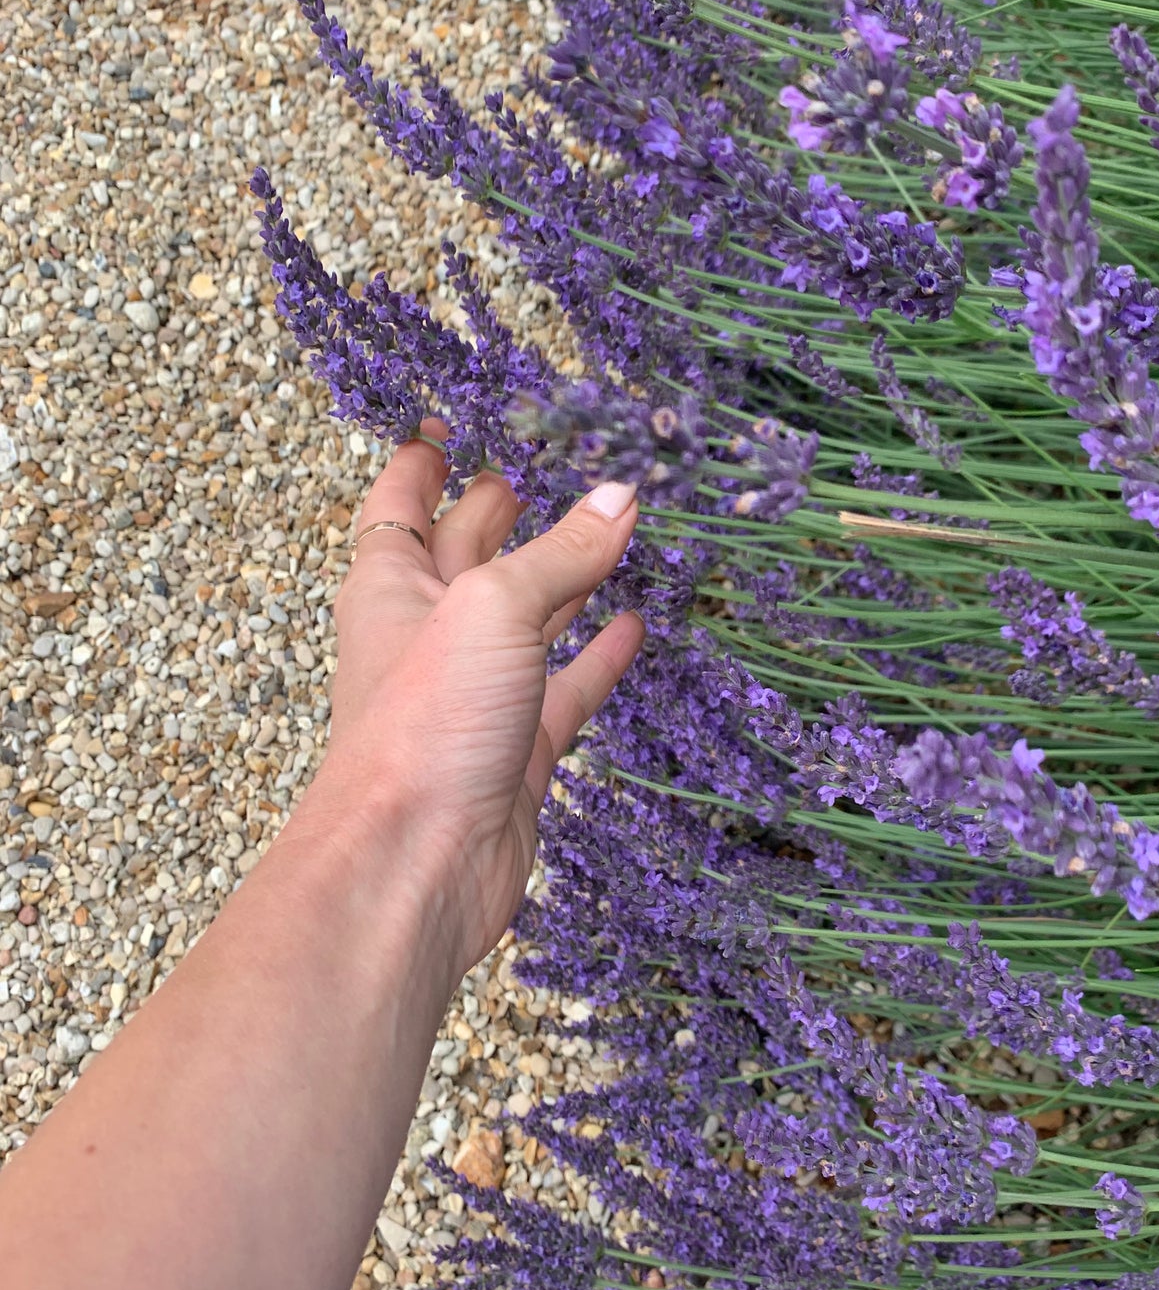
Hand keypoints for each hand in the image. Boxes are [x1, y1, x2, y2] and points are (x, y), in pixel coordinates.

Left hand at [308, 417, 643, 982]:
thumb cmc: (422, 728)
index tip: (448, 423)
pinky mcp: (517, 751)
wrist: (413, 866)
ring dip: (564, 577)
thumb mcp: (494, 610)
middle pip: (468, 554)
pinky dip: (598, 656)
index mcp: (392, 587)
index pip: (400, 504)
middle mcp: (429, 635)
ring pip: (526, 620)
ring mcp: (473, 696)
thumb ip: (562, 552)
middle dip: (503, 509)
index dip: (421, 461)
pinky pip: (565, 688)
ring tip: (614, 530)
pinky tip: (635, 624)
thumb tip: (621, 495)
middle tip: (553, 463)